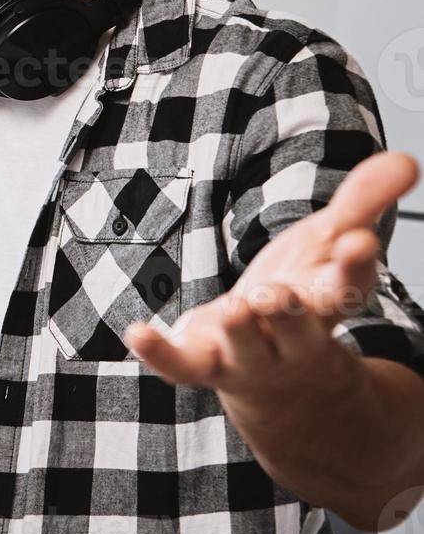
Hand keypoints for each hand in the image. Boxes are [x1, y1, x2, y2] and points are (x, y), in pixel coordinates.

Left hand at [125, 151, 418, 403]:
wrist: (273, 376)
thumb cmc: (300, 295)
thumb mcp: (327, 245)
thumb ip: (360, 202)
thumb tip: (406, 157)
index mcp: (326, 302)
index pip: (348, 285)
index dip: (354, 264)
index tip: (358, 240)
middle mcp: (291, 336)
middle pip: (296, 324)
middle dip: (288, 310)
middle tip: (276, 293)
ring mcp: (246, 355)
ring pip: (245, 346)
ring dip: (239, 328)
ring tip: (234, 307)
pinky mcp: (203, 363)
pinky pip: (181, 364)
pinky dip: (159, 351)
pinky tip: (137, 333)